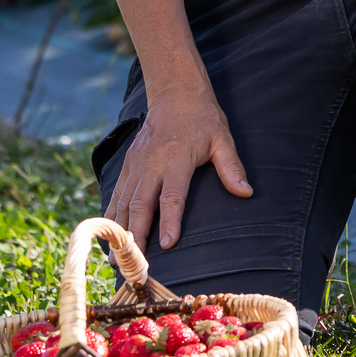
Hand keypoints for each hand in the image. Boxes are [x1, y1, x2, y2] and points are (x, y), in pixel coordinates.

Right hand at [109, 90, 251, 251]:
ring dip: (120, 231)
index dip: (169, 221)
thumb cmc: (202, 118)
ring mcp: (136, 164)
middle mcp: (152, 163)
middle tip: (135, 263)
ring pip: (124, 202)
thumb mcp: (222, 138)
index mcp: (177, 158)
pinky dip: (111, 216)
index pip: (172, 195)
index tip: (167, 245)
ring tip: (115, 258)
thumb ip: (231, 167)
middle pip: (141, 204)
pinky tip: (109, 236)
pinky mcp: (127, 165)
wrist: (174, 93)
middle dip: (136, 235)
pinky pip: (116, 194)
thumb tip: (246, 192)